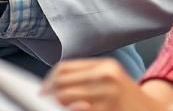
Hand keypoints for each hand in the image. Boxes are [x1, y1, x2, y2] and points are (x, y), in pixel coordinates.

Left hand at [43, 59, 172, 110]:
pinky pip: (80, 109)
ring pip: (67, 99)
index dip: (49, 80)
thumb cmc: (129, 101)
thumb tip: (53, 89)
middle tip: (45, 103)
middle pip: (63, 83)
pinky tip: (78, 110)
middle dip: (51, 94)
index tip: (43, 91)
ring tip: (56, 107)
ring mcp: (108, 95)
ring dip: (60, 105)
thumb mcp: (111, 81)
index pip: (65, 68)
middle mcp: (106, 76)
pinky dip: (73, 110)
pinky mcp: (109, 110)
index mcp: (105, 66)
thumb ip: (86, 80)